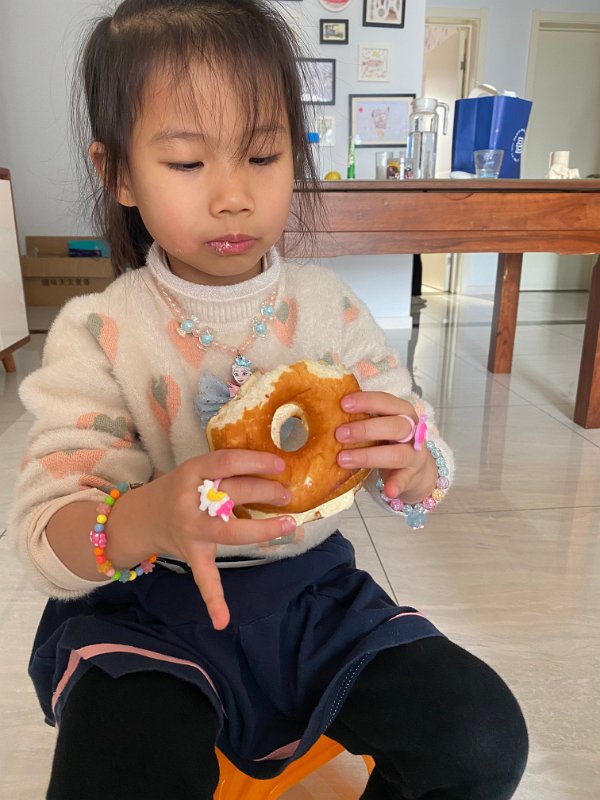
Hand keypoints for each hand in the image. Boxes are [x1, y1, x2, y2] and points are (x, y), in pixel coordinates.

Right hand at [147, 450, 296, 630]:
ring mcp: (191, 531)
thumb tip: (273, 468)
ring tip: (288, 524)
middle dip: (265, 492)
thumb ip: (224, 469)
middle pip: (233, 493)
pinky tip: (222, 620)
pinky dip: (213, 599)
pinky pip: (204, 577)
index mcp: (191, 472)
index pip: (226, 461)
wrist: (139, 518)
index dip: (255, 461)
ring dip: (262, 529)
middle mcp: (190, 501)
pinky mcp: (192, 555)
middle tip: (286, 494)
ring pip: (230, 531)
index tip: (279, 464)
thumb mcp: (195, 470)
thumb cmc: (179, 490)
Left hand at [335, 391, 437, 504]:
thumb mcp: (380, 425)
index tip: (343, 404)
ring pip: (398, 453)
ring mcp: (414, 454)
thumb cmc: (390, 441)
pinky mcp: (412, 475)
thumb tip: (325, 411)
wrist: (417, 469)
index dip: (367, 401)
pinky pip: (405, 480)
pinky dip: (397, 485)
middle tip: (338, 434)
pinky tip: (387, 491)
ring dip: (369, 456)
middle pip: (395, 426)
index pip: (387, 401)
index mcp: (401, 412)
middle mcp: (412, 431)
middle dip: (366, 429)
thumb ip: (361, 418)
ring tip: (343, 460)